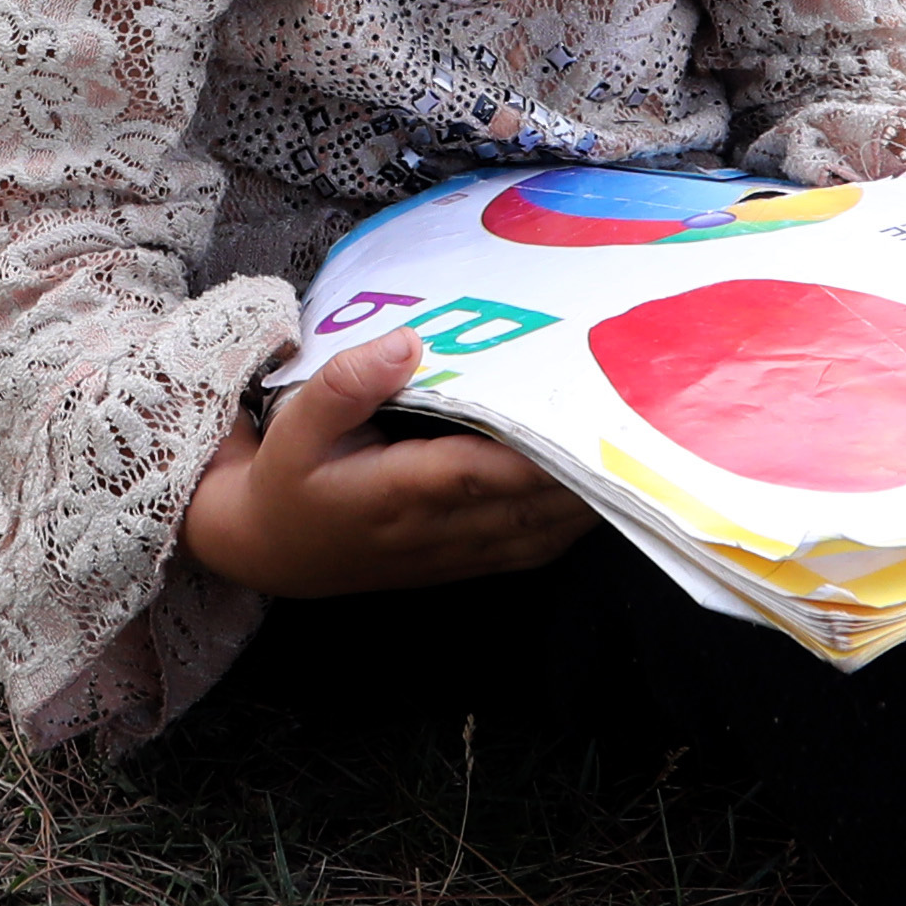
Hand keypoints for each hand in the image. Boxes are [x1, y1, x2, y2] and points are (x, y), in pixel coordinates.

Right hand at [182, 334, 593, 597]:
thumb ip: (347, 382)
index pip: (476, 472)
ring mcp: (452, 554)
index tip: (580, 420)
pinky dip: (571, 524)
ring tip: (632, 450)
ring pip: (539, 532)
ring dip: (588, 499)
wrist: (271, 551)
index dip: (531, 452)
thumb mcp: (296, 424)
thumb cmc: (287, 476)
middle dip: (581, 470)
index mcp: (392, 493)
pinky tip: (598, 490)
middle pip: (526, 505)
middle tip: (634, 421)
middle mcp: (432, 531)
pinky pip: (532, 549)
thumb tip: (408, 341)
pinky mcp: (462, 564)